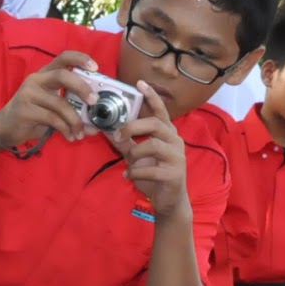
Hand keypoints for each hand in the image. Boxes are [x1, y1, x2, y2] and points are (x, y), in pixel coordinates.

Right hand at [0, 51, 101, 146]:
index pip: (63, 57)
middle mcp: (36, 80)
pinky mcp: (25, 110)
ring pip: (60, 103)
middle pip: (63, 76)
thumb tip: (94, 125)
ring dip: (75, 120)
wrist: (4, 128)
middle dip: (82, 87)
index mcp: (45, 74)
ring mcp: (29, 94)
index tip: (95, 68)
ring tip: (81, 132)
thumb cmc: (32, 116)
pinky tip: (70, 137)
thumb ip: (72, 110)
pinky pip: (52, 119)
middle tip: (93, 101)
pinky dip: (65, 129)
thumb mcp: (52, 109)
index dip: (80, 59)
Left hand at [115, 81, 187, 220]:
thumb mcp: (137, 157)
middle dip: (134, 127)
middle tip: (118, 135)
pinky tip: (128, 176)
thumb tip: (107, 130)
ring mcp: (177, 157)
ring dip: (135, 153)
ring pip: (154, 145)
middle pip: (156, 124)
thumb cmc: (154, 176)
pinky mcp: (174, 174)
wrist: (169, 202)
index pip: (161, 111)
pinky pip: (151, 169)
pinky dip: (135, 172)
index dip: (151, 97)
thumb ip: (126, 143)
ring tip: (128, 162)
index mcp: (167, 134)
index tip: (140, 83)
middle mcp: (175, 142)